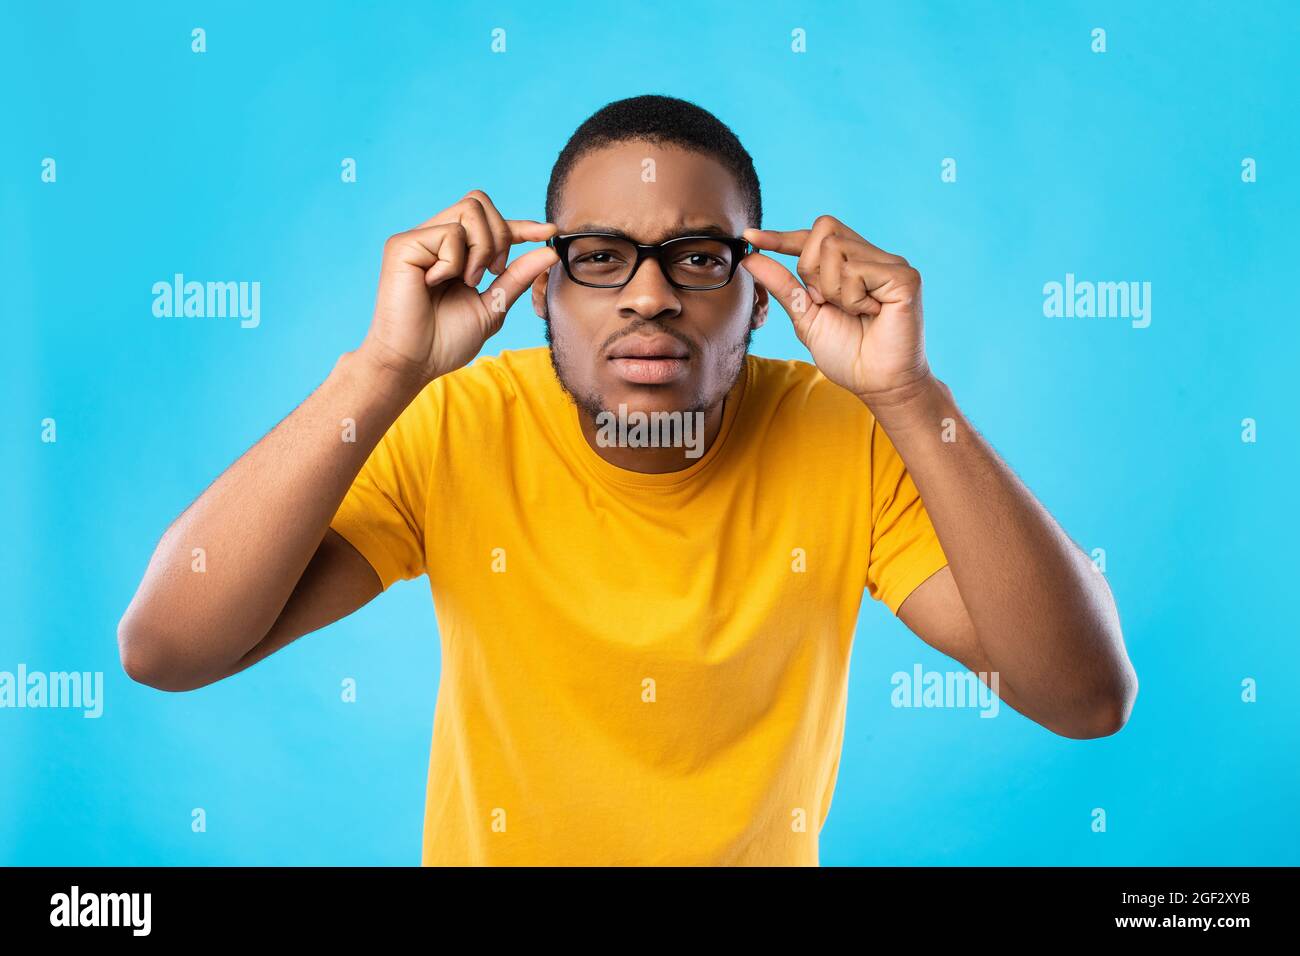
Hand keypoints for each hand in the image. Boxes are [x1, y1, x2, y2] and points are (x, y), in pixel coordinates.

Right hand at [359, 189, 558, 387]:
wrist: (414, 362)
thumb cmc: (446, 341)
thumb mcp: (493, 306)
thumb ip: (517, 277)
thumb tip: (549, 251)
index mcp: (455, 253)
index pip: (490, 222)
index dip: (521, 225)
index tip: (550, 232)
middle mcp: (435, 239)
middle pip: (479, 203)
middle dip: (500, 235)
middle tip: (493, 273)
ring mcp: (418, 239)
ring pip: (469, 211)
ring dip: (481, 249)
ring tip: (469, 281)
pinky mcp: (403, 244)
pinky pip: (449, 232)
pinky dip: (455, 261)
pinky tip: (437, 283)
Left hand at [742, 215, 932, 407]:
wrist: (876, 383)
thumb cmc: (847, 353)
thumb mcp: (805, 315)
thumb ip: (782, 284)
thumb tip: (751, 256)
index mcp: (850, 263)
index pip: (813, 235)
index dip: (781, 236)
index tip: (750, 237)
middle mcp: (871, 257)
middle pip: (823, 230)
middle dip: (811, 269)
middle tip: (828, 302)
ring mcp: (891, 264)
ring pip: (836, 249)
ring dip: (832, 290)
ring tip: (853, 312)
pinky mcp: (905, 277)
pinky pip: (858, 270)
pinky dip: (853, 298)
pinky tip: (871, 313)